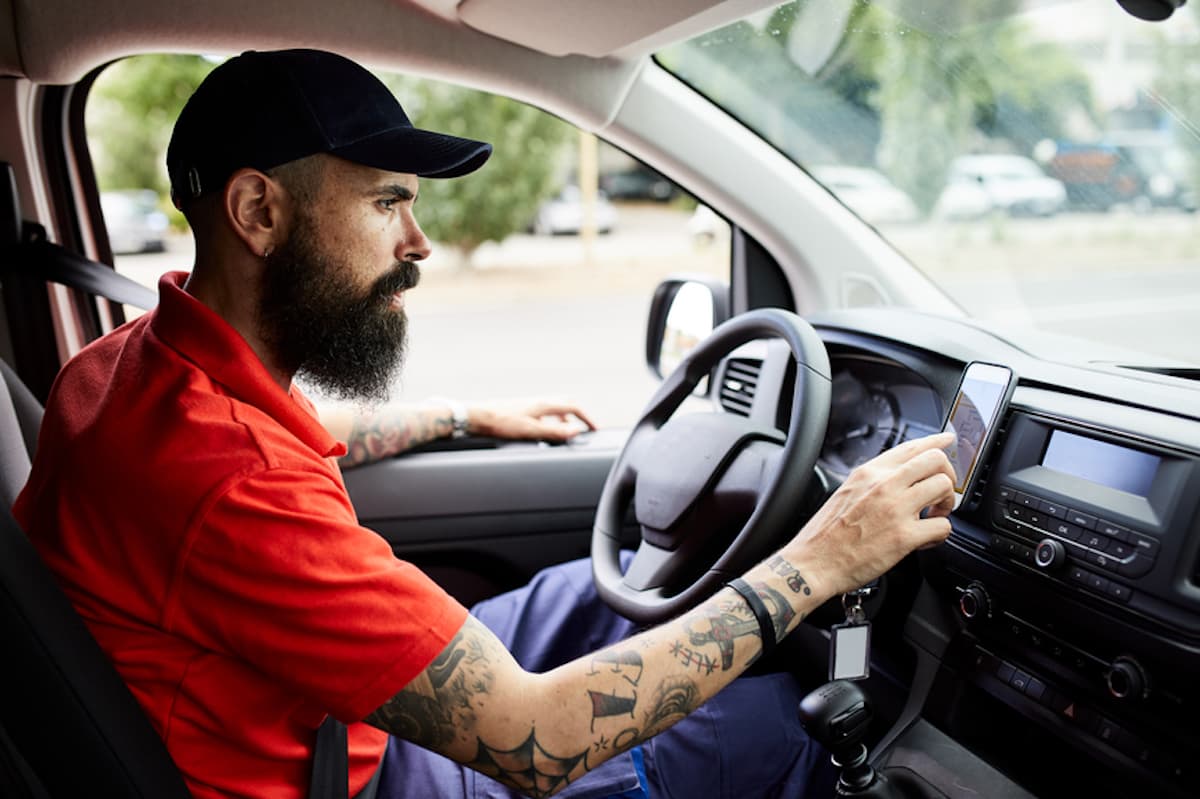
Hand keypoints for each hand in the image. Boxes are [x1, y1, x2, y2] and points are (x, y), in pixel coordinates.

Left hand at [466, 398, 596, 442]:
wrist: (476, 417)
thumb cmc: (501, 423)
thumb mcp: (531, 431)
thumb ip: (554, 432)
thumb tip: (576, 431)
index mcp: (544, 405)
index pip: (573, 407)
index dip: (587, 418)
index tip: (594, 428)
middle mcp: (538, 402)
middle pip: (565, 404)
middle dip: (578, 415)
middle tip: (584, 427)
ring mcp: (529, 405)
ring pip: (554, 410)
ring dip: (564, 419)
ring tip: (566, 433)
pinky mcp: (521, 410)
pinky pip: (543, 414)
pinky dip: (551, 422)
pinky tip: (544, 432)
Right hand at [781, 431, 955, 600]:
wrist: (813, 563)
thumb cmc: (825, 535)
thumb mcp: (845, 492)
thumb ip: (872, 482)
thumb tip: (897, 479)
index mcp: (868, 473)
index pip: (911, 446)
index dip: (936, 442)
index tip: (947, 441)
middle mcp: (884, 485)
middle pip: (935, 460)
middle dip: (948, 475)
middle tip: (942, 492)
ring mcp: (896, 509)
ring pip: (944, 487)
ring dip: (947, 503)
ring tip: (935, 516)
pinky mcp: (905, 537)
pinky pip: (943, 527)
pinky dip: (940, 534)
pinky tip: (926, 540)